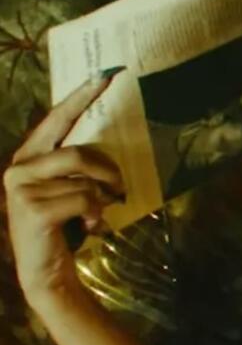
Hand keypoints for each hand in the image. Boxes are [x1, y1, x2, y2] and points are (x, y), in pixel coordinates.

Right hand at [3, 68, 126, 309]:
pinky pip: (84, 200)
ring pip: (84, 179)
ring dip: (103, 196)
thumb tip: (109, 151)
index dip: (81, 96)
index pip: (57, 119)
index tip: (105, 75)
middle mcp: (19, 168)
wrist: (46, 270)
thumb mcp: (70, 188)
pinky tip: (89, 225)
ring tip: (100, 211)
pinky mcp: (33, 209)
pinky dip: (96, 213)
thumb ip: (78, 166)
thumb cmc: (63, 226)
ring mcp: (22, 189)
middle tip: (119, 189)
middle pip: (79, 153)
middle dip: (108, 172)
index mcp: (28, 157)